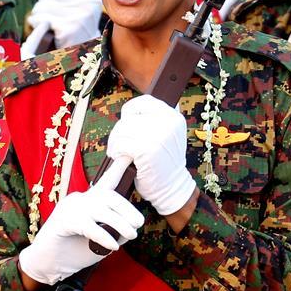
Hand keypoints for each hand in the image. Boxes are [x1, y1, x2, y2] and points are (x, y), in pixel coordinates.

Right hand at [17, 163, 144, 285]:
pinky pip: (88, 225)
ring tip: (131, 235)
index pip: (106, 182)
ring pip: (101, 210)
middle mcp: (79, 200)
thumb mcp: (101, 241)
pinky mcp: (62, 221)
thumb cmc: (74, 251)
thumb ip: (114, 232)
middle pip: (108, 196)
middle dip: (127, 209)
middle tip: (139, 223)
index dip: (118, 169)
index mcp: (88, 201)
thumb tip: (129, 229)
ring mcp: (70, 208)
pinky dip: (103, 235)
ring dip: (120, 223)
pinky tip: (113, 246)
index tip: (128, 155)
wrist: (48, 265)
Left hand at [26, 0, 102, 48]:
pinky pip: (40, 19)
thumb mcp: (82, 12)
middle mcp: (89, 6)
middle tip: (48, 16)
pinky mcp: (67, 29)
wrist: (84, 60)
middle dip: (43, 3)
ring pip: (42, 6)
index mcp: (94, 0)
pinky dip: (36, 24)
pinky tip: (44, 30)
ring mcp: (79, 17)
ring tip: (46, 25)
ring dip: (38, 15)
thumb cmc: (78, 34)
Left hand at [107, 95, 195, 215]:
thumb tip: (129, 114)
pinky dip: (116, 151)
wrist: (172, 188)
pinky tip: (121, 158)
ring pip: (123, 129)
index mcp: (174, 117)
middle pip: (130, 117)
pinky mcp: (147, 149)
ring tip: (119, 151)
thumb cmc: (164, 164)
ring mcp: (158, 136)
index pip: (145, 101)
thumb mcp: (168, 136)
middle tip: (119, 144)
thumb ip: (154, 121)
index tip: (127, 122)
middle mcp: (168, 123)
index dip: (131, 111)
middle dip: (120, 131)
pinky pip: (121, 143)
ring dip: (116, 142)